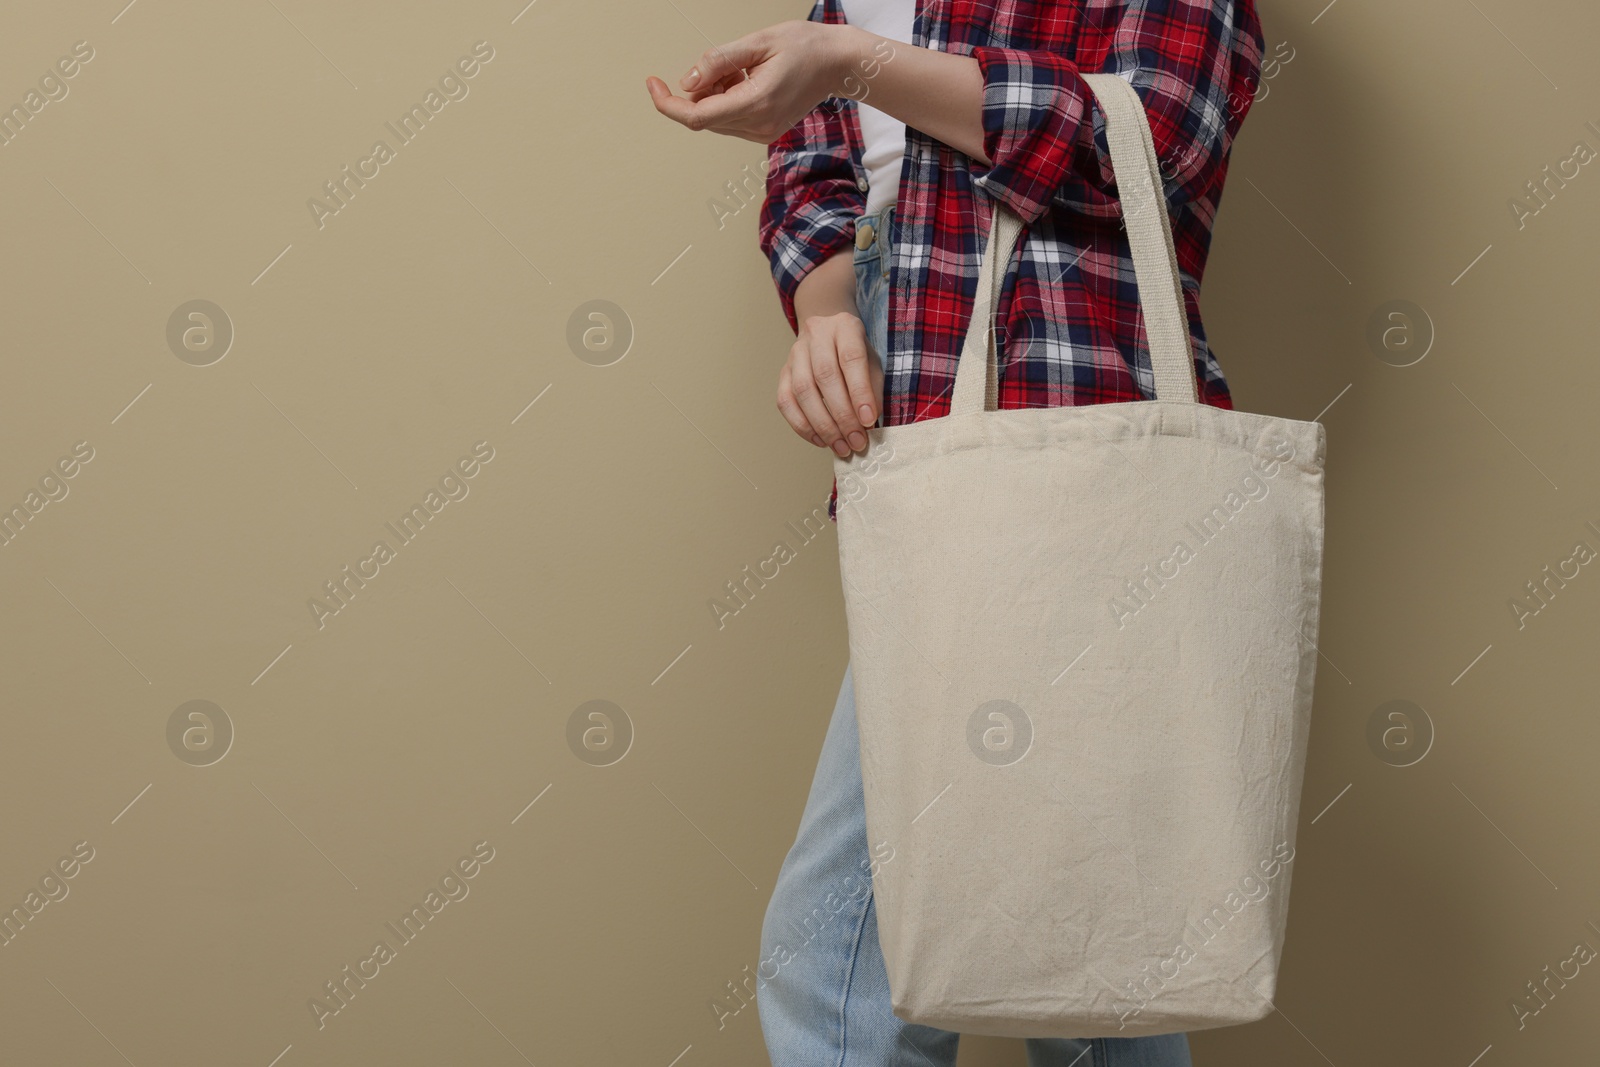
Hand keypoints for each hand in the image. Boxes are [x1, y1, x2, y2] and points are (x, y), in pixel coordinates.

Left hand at [645, 20, 854, 142]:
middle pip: (704, 116)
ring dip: (715, 93)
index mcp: (757, 102)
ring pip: (715, 118)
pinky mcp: (765, 131)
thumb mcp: (757, 42)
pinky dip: (727, 98)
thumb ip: (718, 62)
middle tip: (725, 63)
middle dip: (700, 89)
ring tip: (744, 69)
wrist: (837, 64)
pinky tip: (747, 80)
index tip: (652, 84)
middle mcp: (759, 125)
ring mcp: (763, 132)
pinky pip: (730, 119)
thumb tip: (687, 82)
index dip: (668, 103)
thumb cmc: (804, 46)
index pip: (697, 116)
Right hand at [777, 311, 882, 455]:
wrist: (827, 333)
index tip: (868, 420)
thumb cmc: (854, 352)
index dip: (860, 392)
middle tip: (856, 441)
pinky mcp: (783, 372)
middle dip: (842, 415)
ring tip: (840, 446)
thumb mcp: (873, 362)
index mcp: (845, 326)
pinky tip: (820, 440)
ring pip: (802, 391)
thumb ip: (873, 389)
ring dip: (822, 425)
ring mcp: (795, 353)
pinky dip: (802, 426)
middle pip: (825, 377)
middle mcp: (816, 335)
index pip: (851, 358)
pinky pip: (785, 402)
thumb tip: (868, 422)